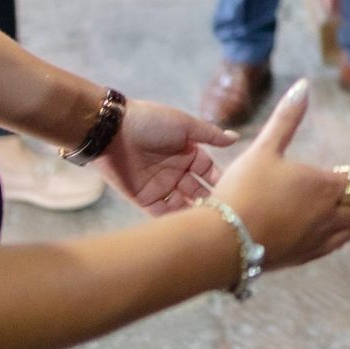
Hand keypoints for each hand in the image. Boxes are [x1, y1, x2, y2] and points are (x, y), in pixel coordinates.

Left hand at [97, 99, 236, 215]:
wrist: (113, 130)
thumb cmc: (151, 122)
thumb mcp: (185, 125)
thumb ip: (210, 134)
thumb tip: (235, 138)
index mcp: (187, 152)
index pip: (209, 171)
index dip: (220, 180)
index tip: (234, 191)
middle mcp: (176, 171)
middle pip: (198, 190)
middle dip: (210, 200)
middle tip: (223, 212)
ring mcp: (161, 186)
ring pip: (184, 204)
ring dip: (195, 212)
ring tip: (209, 222)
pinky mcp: (145, 199)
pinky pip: (163, 214)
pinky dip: (175, 220)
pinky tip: (189, 226)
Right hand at [210, 80, 349, 270]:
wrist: (224, 240)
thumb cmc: (243, 189)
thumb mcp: (264, 148)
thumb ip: (286, 118)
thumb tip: (303, 86)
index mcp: (322, 186)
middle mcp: (326, 214)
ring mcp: (315, 238)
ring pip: (348, 228)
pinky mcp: (301, 256)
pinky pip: (332, 246)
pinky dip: (344, 238)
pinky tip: (343, 238)